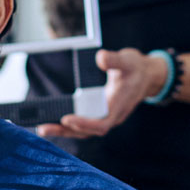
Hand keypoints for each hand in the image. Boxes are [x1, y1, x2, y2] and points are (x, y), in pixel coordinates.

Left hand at [37, 47, 167, 139]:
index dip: (84, 124)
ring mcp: (106, 116)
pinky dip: (69, 125)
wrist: (147, 75)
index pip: (101, 123)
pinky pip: (84, 124)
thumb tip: (100, 58)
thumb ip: (114, 60)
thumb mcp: (128, 60)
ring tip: (42, 128)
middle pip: (88, 131)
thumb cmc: (136, 68)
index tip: (66, 119)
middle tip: (42, 128)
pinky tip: (53, 121)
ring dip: (64, 131)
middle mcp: (112, 115)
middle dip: (66, 131)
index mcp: (118, 106)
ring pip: (84, 130)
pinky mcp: (101, 113)